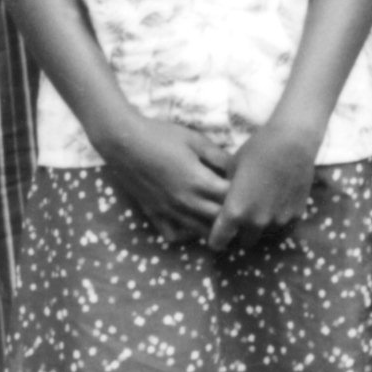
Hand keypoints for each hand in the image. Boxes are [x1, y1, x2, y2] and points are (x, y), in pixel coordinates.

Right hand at [102, 115, 231, 242]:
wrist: (124, 141)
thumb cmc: (161, 135)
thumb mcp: (194, 139)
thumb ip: (218, 155)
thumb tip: (238, 166)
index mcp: (199, 181)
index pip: (231, 198)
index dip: (242, 195)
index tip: (247, 189)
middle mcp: (186, 201)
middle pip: (220, 220)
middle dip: (233, 216)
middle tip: (240, 208)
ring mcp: (170, 211)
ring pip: (200, 232)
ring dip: (214, 229)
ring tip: (223, 221)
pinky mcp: (155, 214)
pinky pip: (173, 235)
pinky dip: (186, 235)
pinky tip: (192, 224)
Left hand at [208, 119, 317, 252]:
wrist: (292, 142)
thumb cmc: (257, 149)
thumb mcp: (231, 168)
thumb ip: (225, 191)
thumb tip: (222, 200)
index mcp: (235, 212)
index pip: (219, 241)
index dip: (216, 238)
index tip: (218, 233)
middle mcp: (256, 223)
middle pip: (244, 242)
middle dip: (241, 234)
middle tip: (242, 219)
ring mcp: (278, 221)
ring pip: (265, 237)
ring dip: (261, 229)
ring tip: (261, 210)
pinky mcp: (296, 216)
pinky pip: (283, 228)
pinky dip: (278, 222)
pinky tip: (277, 205)